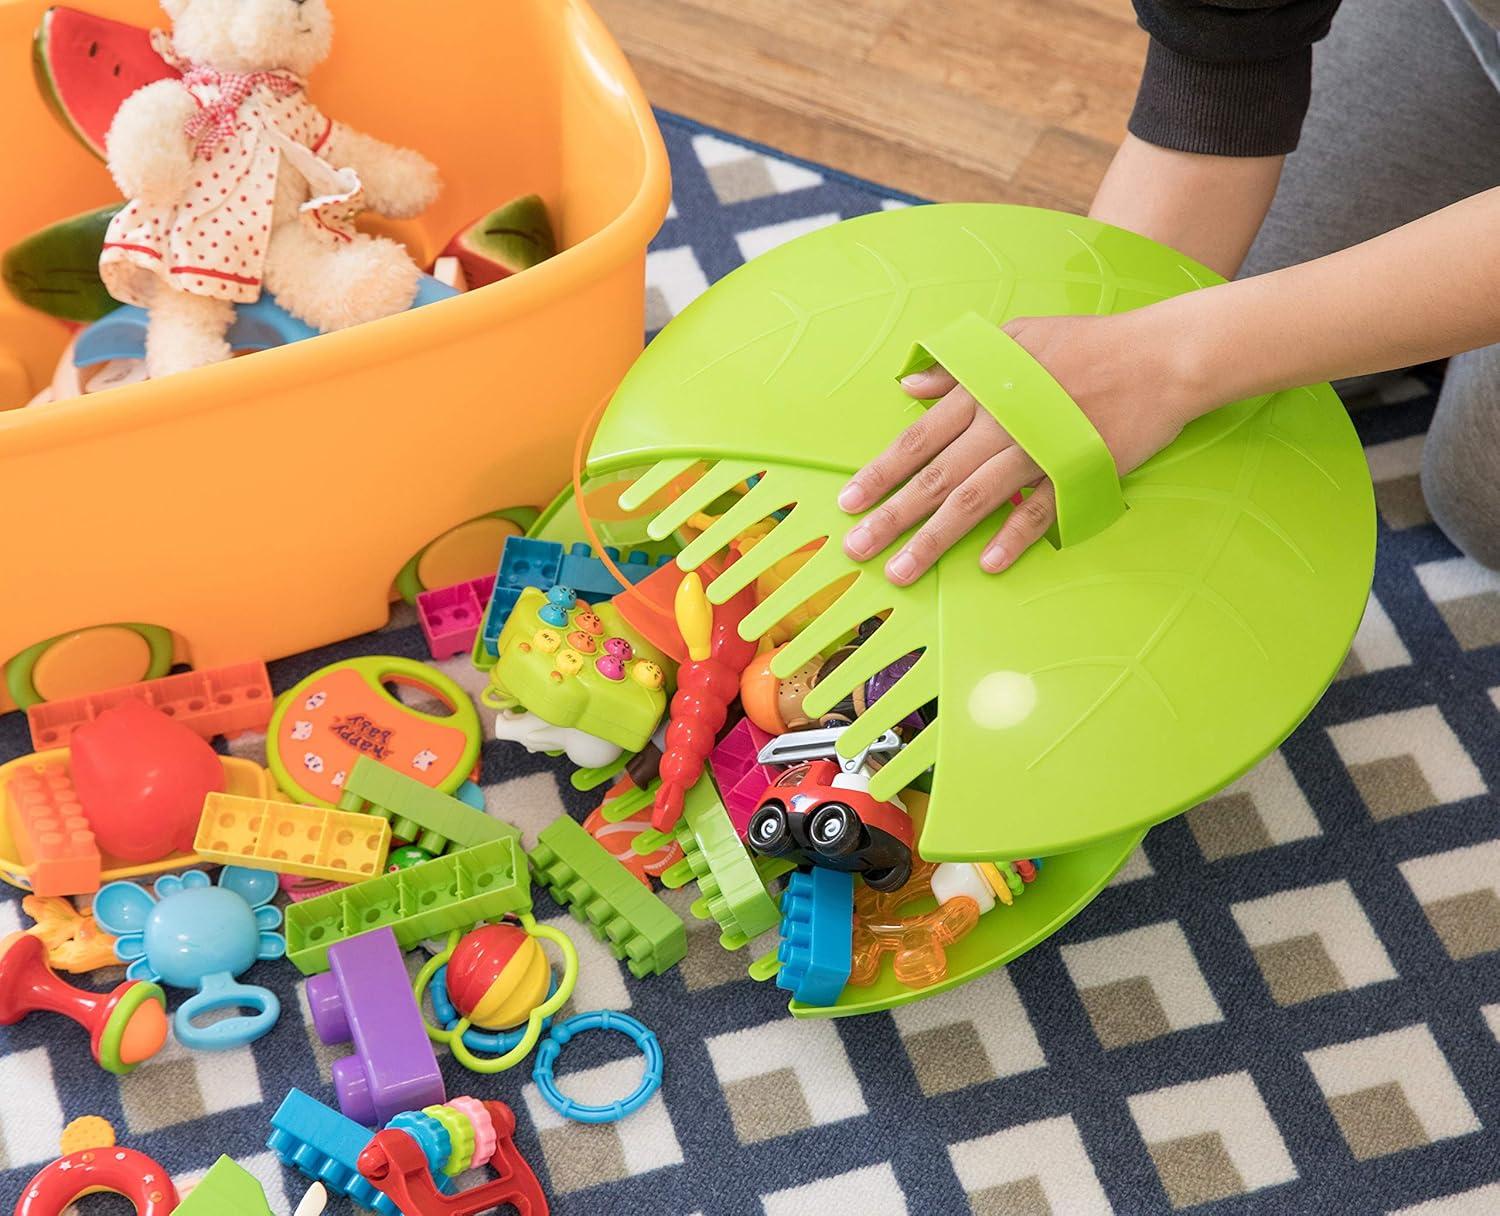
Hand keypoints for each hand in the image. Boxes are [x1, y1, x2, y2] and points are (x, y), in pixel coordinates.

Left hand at [838, 311, 1205, 583]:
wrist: (1160, 356)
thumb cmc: (1086, 343)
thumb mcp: (1015, 338)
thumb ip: (959, 366)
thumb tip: (910, 386)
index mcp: (983, 390)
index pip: (918, 439)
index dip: (879, 472)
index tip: (847, 502)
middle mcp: (1002, 422)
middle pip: (935, 477)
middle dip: (890, 515)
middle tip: (855, 549)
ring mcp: (1040, 449)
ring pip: (975, 500)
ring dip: (934, 539)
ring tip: (901, 571)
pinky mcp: (1077, 471)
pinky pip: (1040, 511)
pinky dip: (1013, 537)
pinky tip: (984, 565)